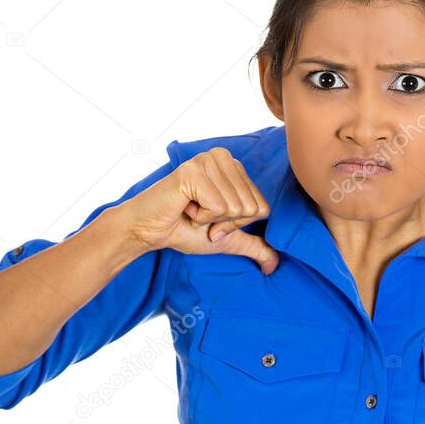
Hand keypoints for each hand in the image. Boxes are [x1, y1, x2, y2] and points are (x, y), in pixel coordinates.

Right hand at [118, 148, 279, 273]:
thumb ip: (253, 247)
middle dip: (225, 223)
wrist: (148, 231)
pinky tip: (184, 207)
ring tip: (191, 210)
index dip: (237, 224)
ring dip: (211, 219)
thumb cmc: (184, 230)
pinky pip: (218, 207)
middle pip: (251, 207)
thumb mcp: (226, 240)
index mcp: (234, 166)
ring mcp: (207, 161)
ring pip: (236, 207)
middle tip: (199, 216)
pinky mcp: (194, 171)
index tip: (212, 220)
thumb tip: (276, 266)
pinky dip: (200, 216)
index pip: (262, 206)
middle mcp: (223, 157)